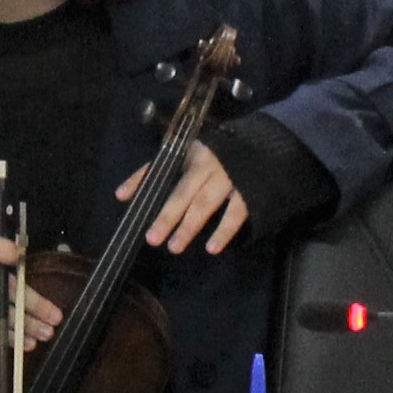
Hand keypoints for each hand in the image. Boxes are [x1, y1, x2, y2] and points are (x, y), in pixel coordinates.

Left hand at [123, 144, 247, 255]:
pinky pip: (235, 213)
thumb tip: (122, 195)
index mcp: (190, 153)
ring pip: (205, 203)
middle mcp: (207, 163)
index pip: (159, 165)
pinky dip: (224, 231)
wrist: (271, 144)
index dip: (139, 179)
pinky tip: (212, 248)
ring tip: (174, 247)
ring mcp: (229, 176)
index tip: (121, 196)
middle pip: (182, 191)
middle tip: (151, 238)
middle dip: (167, 215)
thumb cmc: (223, 154)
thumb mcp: (194, 154)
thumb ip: (161, 171)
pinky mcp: (250, 190)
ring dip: (189, 225)